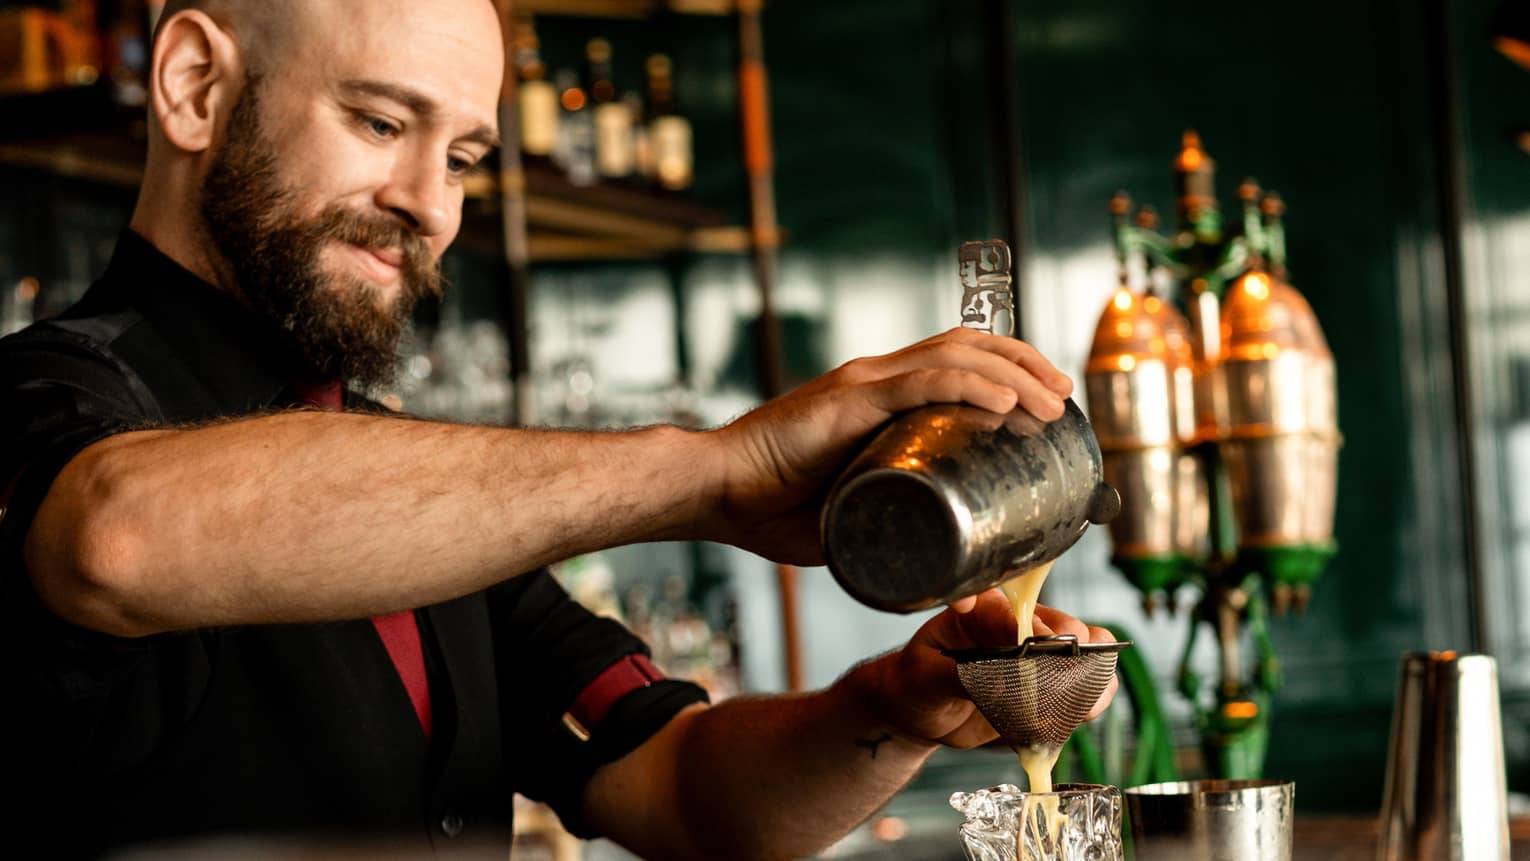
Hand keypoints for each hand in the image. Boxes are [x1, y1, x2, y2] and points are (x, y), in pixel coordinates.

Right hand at [704, 327, 1071, 564]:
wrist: (716, 493)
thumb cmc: (772, 510)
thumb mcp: (853, 522)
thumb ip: (894, 536)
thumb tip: (946, 583)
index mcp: (879, 398)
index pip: (957, 361)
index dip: (1008, 370)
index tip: (1045, 401)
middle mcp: (877, 379)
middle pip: (969, 346)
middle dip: (1025, 364)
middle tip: (1063, 397)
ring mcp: (864, 386)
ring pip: (956, 358)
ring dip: (1013, 375)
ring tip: (1050, 403)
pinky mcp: (849, 401)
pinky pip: (921, 384)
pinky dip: (969, 388)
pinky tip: (1003, 403)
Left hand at [852, 589, 1118, 748]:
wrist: (920, 713)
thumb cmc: (915, 684)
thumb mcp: (925, 678)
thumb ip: (958, 676)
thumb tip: (993, 678)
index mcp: (982, 609)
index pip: (1017, 612)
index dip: (1033, 632)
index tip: (1038, 650)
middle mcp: (1017, 624)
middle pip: (1065, 627)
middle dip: (1072, 654)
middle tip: (1064, 682)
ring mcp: (1038, 653)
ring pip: (1087, 652)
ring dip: (1092, 677)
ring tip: (1082, 704)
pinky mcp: (1050, 684)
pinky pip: (1086, 686)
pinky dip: (1090, 702)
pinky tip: (1080, 715)